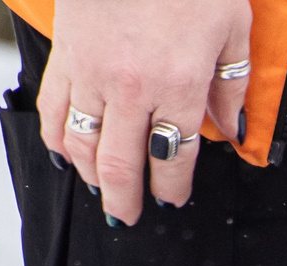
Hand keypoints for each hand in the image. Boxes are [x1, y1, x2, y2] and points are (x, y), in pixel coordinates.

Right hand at [40, 0, 251, 225]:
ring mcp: (92, 72)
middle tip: (129, 218)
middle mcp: (133, 87)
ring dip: (93, 177)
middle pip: (124, 164)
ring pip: (84, 145)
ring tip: (104, 191)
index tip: (174, 198)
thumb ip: (232, 84)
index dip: (174, 187)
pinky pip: (53, 110)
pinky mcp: (65, 54)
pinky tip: (67, 156)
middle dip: (127, 200)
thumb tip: (232, 133)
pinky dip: (58, 140)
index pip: (176, 157)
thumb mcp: (232, 27)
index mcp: (180, 84)